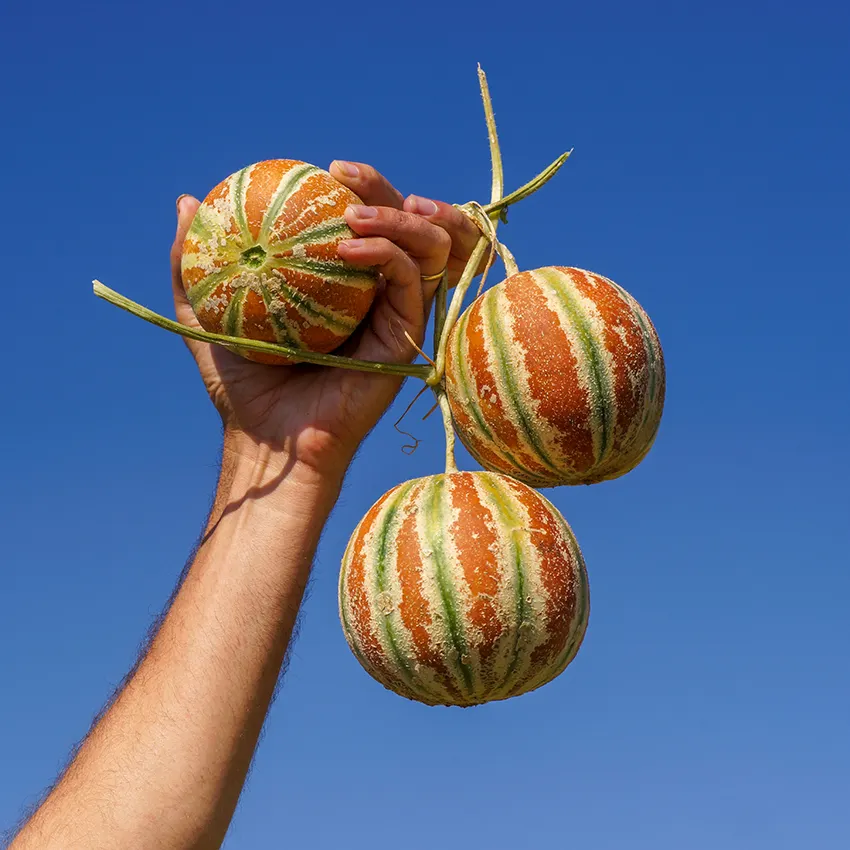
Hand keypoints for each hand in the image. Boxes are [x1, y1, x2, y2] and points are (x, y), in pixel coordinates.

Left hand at [170, 160, 482, 484]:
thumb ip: (194, 264)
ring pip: (427, 248)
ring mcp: (396, 317)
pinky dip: (387, 253)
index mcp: (345, 288)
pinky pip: (412, 282)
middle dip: (385, 188)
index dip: (360, 187)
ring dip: (399, 217)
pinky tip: (349, 247)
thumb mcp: (206, 314)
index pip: (367, 226)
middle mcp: (377, 298)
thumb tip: (185, 204)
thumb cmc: (243, 385)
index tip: (323, 169)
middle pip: (407, 226)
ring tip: (353, 211)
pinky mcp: (406, 338)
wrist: (268, 439)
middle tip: (342, 172)